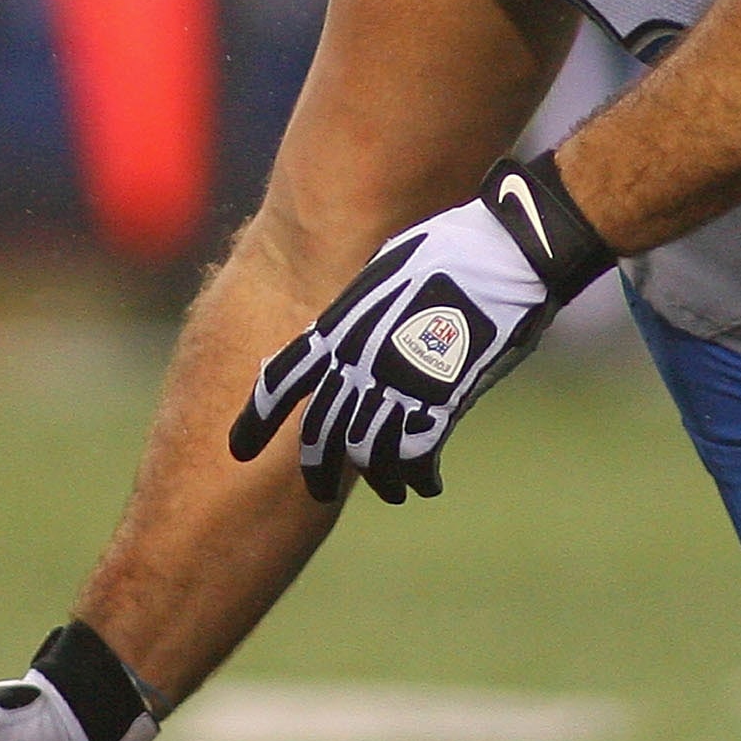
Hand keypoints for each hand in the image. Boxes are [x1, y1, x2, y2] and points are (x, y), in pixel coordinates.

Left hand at [229, 154, 613, 504]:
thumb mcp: (384, 272)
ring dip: (375, 477)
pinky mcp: (441, 400)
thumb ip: (360, 312)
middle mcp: (359, 359)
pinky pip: (415, 457)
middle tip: (315, 491)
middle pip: (321, 431)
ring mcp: (398, 382)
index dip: (257, 419)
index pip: (283, 379)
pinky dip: (417, 477)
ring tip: (387, 490)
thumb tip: (349, 334)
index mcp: (340, 325)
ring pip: (367, 452)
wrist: (504, 255)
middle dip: (316, 467)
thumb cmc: (450, 249)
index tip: (237, 447)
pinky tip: (425, 485)